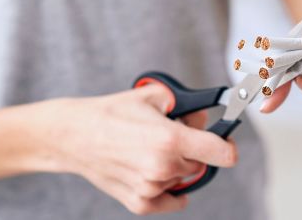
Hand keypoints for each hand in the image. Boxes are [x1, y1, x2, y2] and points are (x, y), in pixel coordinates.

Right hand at [35, 85, 236, 214]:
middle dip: (191, 150)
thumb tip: (202, 116)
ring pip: (182, 178)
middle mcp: (163, 167)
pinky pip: (170, 200)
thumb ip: (185, 106)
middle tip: (170, 136)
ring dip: (174, 166)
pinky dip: (167, 189)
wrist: (73, 135)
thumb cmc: (110, 113)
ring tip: (149, 149)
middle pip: (199, 163)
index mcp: (170, 139)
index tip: (226, 144)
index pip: (222, 153)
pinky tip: (153, 170)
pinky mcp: (139, 203)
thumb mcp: (153, 97)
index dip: (227, 146)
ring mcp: (151, 188)